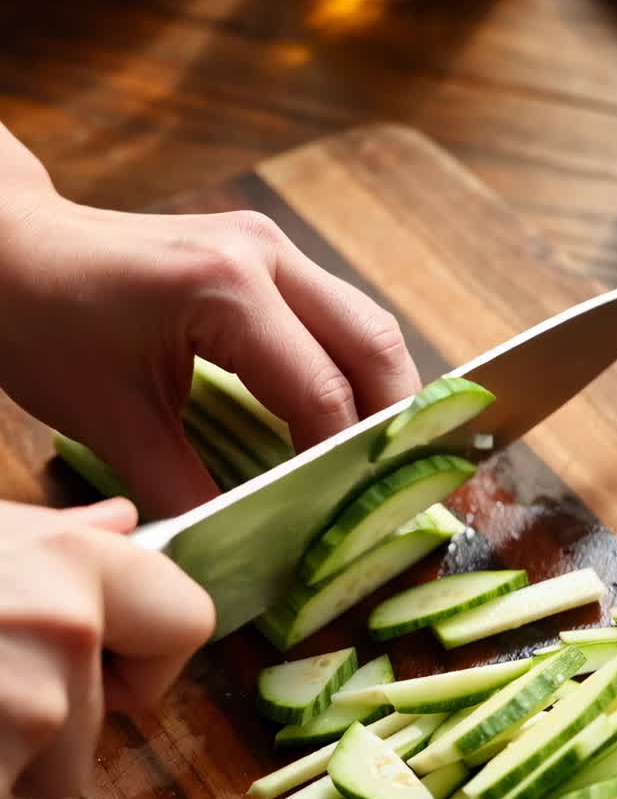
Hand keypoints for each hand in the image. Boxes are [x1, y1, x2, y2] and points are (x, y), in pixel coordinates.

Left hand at [0, 127, 420, 517]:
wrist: (9, 251)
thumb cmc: (43, 323)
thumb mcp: (112, 422)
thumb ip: (184, 490)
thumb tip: (243, 551)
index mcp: (227, 291)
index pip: (323, 392)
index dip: (343, 464)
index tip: (349, 519)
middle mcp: (264, 256)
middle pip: (374, 344)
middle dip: (395, 422)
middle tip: (393, 490)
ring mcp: (267, 246)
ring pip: (364, 324)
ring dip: (381, 392)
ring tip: (377, 461)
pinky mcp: (260, 255)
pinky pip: (333, 315)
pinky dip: (350, 368)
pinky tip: (342, 417)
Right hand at [0, 496, 213, 798]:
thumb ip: (54, 535)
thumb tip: (119, 522)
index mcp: (67, 558)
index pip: (189, 619)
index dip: (144, 650)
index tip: (96, 650)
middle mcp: (67, 628)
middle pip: (114, 708)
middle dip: (59, 714)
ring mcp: (35, 709)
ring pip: (58, 766)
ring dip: (11, 754)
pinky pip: (14, 794)